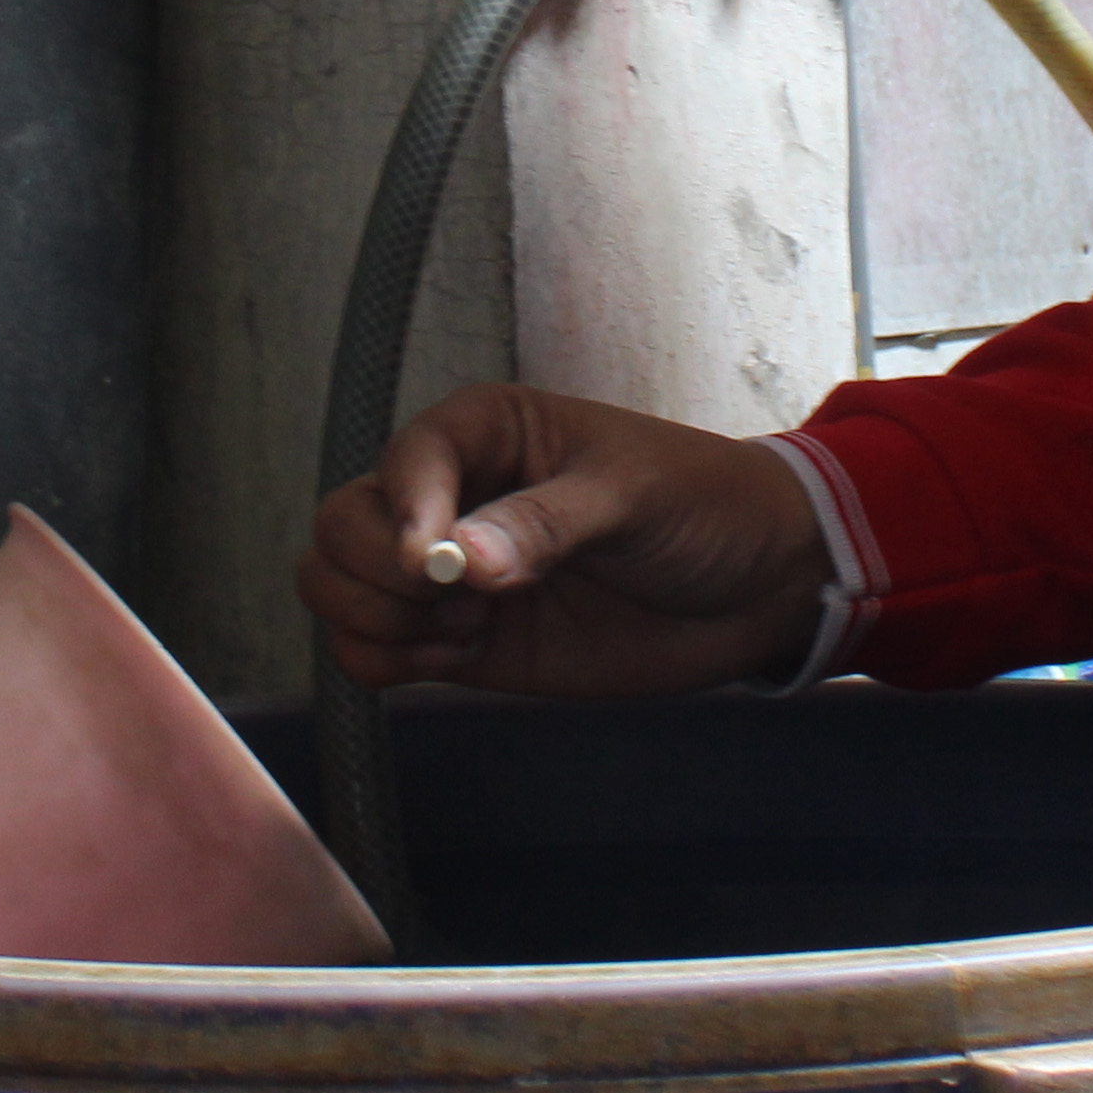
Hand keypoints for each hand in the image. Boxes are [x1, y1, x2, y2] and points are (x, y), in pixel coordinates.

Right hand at [298, 384, 832, 696]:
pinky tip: (461, 652)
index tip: (439, 564)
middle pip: (342, 526)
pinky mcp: (459, 638)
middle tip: (460, 600)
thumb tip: (463, 561)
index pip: (402, 462)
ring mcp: (450, 573)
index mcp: (487, 431)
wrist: (755, 585)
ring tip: (467, 626)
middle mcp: (452, 496)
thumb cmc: (704, 505)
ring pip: (337, 587)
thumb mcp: (635, 496)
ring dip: (378, 619)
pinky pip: (370, 650)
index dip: (405, 514)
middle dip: (379, 573)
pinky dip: (388, 661)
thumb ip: (548, 525)